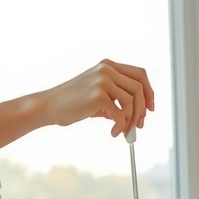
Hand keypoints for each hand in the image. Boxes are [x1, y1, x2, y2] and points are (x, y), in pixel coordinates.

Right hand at [37, 59, 154, 137]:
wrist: (48, 106)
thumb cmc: (70, 102)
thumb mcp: (96, 92)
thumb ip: (116, 96)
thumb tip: (137, 114)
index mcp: (107, 66)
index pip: (139, 74)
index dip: (149, 91)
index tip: (150, 108)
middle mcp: (106, 69)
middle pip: (139, 87)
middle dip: (143, 109)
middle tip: (139, 125)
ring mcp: (102, 81)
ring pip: (132, 101)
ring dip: (131, 120)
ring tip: (123, 131)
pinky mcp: (98, 96)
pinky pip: (120, 114)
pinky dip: (121, 126)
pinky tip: (113, 132)